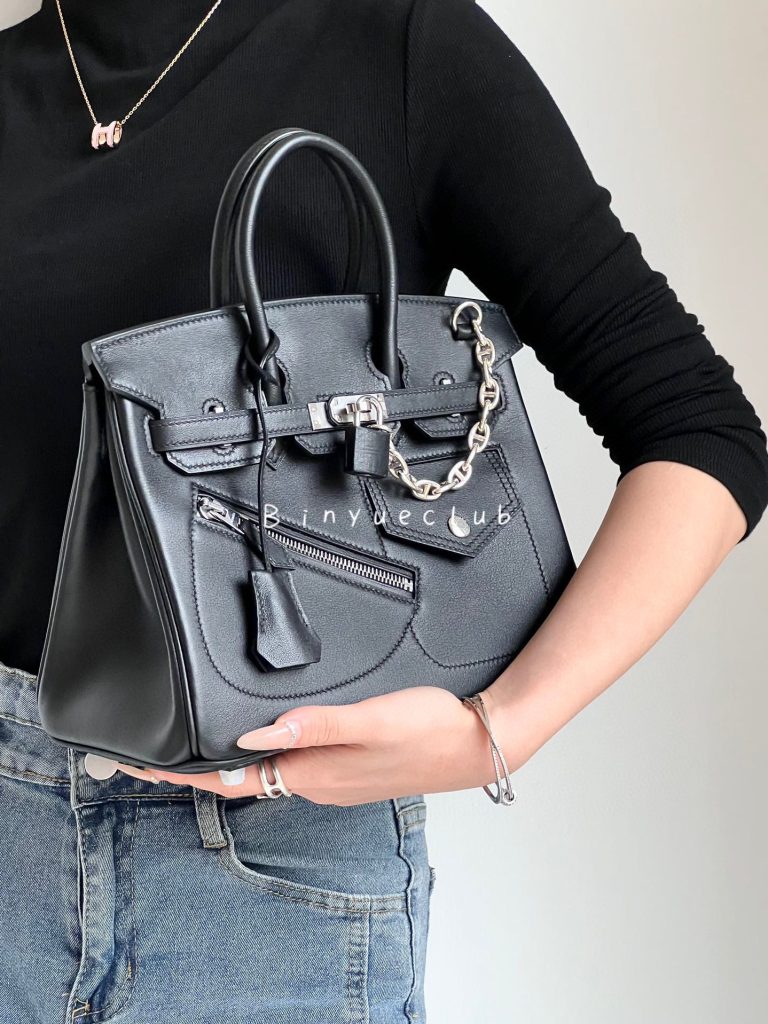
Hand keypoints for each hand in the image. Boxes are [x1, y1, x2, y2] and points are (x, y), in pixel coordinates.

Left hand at [117, 687, 507, 804]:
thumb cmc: (429, 729)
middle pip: (242, 777)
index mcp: (313, 772)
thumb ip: (314, 727)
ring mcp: (334, 778)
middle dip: (198, 766)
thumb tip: (252, 736)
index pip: (231, 777)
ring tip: (200, 740)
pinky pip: (293, 764)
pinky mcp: (350, 768)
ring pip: (267, 771)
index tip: (142, 763)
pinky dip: (265, 754)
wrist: (476, 744)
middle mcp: (317, 781)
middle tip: (159, 748)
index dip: (184, 771)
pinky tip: (266, 736)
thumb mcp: (371, 721)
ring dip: (230, 760)